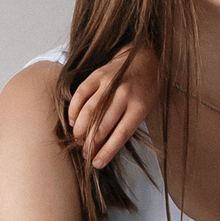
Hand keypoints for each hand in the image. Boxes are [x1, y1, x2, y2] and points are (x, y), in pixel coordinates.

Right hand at [67, 42, 159, 169]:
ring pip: (89, 111)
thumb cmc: (145, 89)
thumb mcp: (146, 108)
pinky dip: (74, 110)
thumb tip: (107, 148)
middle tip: (85, 153)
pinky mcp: (97, 75)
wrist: (142, 57)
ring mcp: (109, 84)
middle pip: (103, 125)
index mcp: (140, 106)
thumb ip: (128, 125)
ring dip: (80, 129)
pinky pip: (81, 94)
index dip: (107, 151)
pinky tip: (73, 121)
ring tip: (78, 140)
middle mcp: (124, 95)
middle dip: (91, 143)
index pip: (121, 134)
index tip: (97, 164)